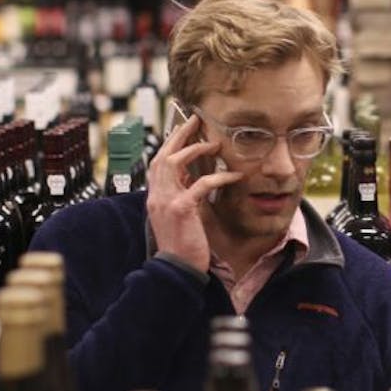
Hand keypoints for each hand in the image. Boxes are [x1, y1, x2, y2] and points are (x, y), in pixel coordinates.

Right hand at [145, 113, 243, 274]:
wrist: (176, 270)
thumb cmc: (181, 246)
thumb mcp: (178, 217)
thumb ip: (181, 196)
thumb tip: (192, 180)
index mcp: (155, 197)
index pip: (158, 162)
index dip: (170, 144)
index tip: (182, 130)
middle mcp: (156, 195)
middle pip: (163, 155)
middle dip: (179, 135)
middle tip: (195, 120)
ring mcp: (166, 200)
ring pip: (175, 163)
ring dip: (195, 149)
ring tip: (214, 143)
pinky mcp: (181, 208)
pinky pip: (201, 184)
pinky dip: (219, 177)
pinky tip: (235, 175)